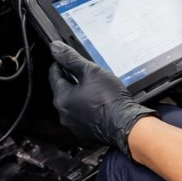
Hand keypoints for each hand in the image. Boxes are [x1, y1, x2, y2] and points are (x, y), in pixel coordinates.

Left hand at [47, 41, 157, 157]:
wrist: (127, 124)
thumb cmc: (110, 100)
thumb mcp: (91, 72)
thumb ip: (71, 59)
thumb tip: (56, 48)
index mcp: (61, 99)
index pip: (54, 75)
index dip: (59, 63)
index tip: (64, 57)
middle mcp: (64, 114)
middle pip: (63, 90)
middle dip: (72, 78)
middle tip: (84, 70)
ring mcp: (75, 125)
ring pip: (73, 103)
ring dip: (80, 93)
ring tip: (95, 85)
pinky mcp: (86, 131)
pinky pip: (83, 114)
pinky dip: (88, 106)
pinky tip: (99, 100)